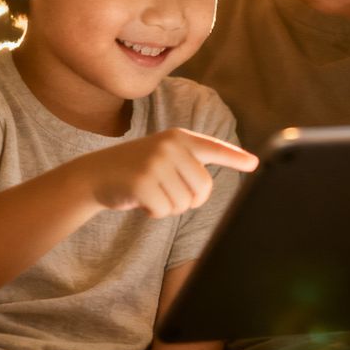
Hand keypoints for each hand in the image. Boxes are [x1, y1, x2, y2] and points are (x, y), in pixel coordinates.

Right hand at [74, 129, 257, 217]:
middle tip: (168, 193)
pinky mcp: (142, 181)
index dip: (236, 158)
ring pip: (185, 203)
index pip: (214, 148)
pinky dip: (155, 212)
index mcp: (180, 137)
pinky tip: (141, 200)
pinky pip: (165, 210)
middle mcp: (171, 146)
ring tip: (151, 192)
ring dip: (169, 206)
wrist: (95, 173)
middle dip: (189, 199)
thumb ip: (188, 163)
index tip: (255, 164)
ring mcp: (156, 162)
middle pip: (204, 188)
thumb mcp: (163, 156)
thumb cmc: (135, 169)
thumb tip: (209, 186)